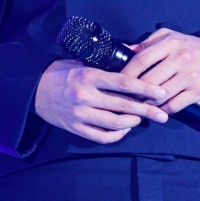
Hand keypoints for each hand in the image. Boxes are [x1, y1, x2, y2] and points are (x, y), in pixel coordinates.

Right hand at [34, 59, 168, 143]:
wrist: (36, 90)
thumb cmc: (62, 72)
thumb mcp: (82, 64)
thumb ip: (105, 69)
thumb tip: (133, 66)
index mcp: (89, 76)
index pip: (123, 82)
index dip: (144, 88)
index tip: (160, 92)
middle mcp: (86, 96)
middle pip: (123, 105)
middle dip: (147, 110)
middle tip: (163, 113)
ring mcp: (81, 114)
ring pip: (115, 123)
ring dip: (133, 121)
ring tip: (143, 118)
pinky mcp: (76, 128)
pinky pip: (102, 136)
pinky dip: (117, 134)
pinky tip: (125, 127)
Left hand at [121, 29, 199, 114]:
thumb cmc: (191, 47)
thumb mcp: (170, 37)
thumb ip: (148, 42)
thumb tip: (127, 49)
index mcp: (171, 43)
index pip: (142, 59)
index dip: (127, 72)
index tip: (119, 80)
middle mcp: (181, 58)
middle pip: (149, 80)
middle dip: (135, 92)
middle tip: (126, 97)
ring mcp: (191, 75)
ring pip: (160, 95)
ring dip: (148, 103)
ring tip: (140, 104)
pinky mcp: (199, 90)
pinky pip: (174, 105)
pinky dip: (163, 110)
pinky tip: (158, 109)